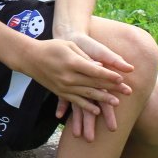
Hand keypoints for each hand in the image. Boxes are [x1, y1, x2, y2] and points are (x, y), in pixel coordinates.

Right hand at [12, 33, 130, 135]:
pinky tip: (96, 111)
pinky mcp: (60, 92)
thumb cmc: (51, 47)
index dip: (109, 76)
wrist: (30, 58)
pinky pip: (75, 101)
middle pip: (94, 84)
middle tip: (127, 91)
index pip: (95, 71)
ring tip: (116, 103)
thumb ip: (85, 57)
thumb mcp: (69, 45)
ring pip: (87, 95)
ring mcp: (64, 86)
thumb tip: (100, 67)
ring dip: (102, 100)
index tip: (122, 78)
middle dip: (112, 88)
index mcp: (72, 63)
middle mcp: (68, 77)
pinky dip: (86, 107)